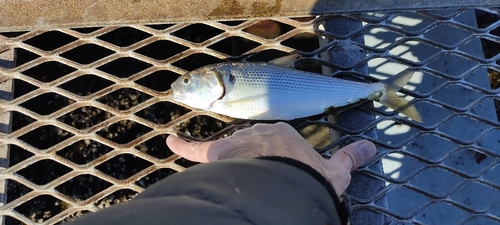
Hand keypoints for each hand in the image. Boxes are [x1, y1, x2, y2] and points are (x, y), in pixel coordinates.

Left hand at [166, 122, 375, 194]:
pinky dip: (184, 145)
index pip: (276, 144)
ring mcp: (238, 143)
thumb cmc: (309, 180)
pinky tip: (170, 141)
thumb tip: (370, 147)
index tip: (277, 169)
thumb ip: (350, 159)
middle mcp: (259, 133)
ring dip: (227, 158)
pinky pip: (197, 148)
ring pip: (229, 150)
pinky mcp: (219, 155)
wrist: (287, 185)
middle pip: (252, 146)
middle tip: (255, 176)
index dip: (276, 158)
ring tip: (227, 174)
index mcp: (284, 137)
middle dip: (252, 158)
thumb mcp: (335, 173)